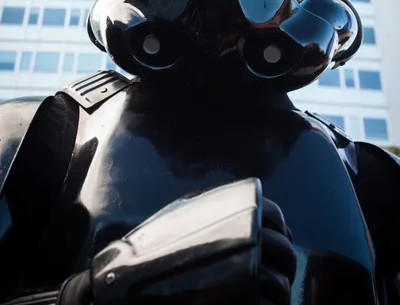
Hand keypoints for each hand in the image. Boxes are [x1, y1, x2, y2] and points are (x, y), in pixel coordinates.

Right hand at [58, 179, 295, 304]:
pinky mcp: (244, 297)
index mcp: (238, 207)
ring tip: (263, 298)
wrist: (130, 282)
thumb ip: (220, 205)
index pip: (277, 218)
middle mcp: (249, 233)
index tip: (275, 246)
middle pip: (284, 252)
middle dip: (283, 266)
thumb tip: (254, 215)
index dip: (280, 233)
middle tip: (272, 277)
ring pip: (281, 284)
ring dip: (277, 293)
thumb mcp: (187, 210)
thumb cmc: (155, 247)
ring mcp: (248, 267)